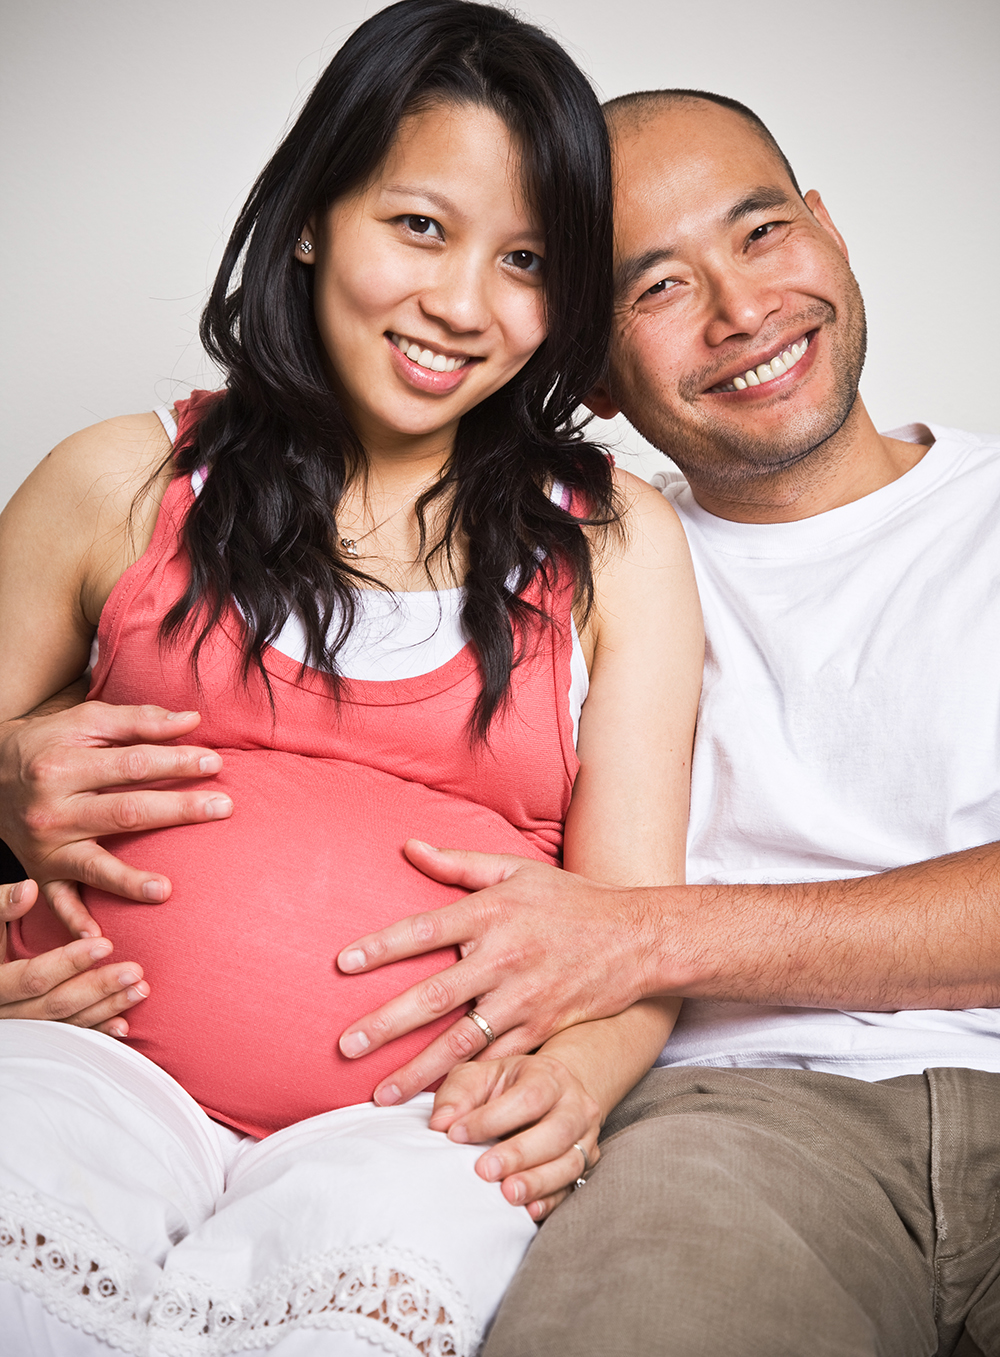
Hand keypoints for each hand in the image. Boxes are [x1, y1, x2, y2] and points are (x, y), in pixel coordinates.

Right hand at [0, 700, 231, 936]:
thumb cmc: (49, 744)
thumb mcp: (86, 721)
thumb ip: (139, 720)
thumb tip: (192, 721)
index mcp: (65, 766)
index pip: (133, 764)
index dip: (176, 762)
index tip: (215, 762)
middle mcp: (53, 809)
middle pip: (125, 812)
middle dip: (178, 810)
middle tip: (223, 808)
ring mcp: (46, 846)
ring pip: (93, 866)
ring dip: (129, 881)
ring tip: (166, 891)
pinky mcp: (40, 873)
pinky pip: (58, 902)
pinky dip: (75, 922)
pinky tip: (100, 938)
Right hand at [0, 878, 148, 1033]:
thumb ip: (3, 905)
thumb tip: (29, 889)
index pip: (35, 977)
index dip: (70, 962)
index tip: (106, 944)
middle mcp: (7, 1011)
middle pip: (56, 1003)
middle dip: (98, 987)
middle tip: (135, 970)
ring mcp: (23, 1025)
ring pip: (67, 1023)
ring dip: (106, 1008)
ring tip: (140, 989)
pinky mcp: (38, 1031)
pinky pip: (69, 1036)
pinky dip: (97, 1031)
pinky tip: (124, 1024)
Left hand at [339, 840, 663, 1101]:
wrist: (636, 937)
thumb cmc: (569, 899)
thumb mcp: (516, 870)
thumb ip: (459, 862)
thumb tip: (408, 846)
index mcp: (493, 912)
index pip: (426, 929)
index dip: (383, 946)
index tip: (343, 963)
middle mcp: (504, 957)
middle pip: (434, 994)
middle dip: (386, 1024)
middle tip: (344, 1045)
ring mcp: (523, 997)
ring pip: (461, 1040)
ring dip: (418, 1070)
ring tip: (380, 1096)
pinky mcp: (542, 1027)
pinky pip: (497, 1060)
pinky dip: (468, 1083)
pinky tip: (439, 1104)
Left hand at [428, 1052, 600, 1220]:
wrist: (550, 1094)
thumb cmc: (506, 1087)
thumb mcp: (479, 1077)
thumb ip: (458, 1095)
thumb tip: (441, 1124)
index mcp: (548, 1075)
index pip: (528, 1097)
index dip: (492, 1119)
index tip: (457, 1135)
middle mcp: (575, 1104)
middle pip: (556, 1131)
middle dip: (519, 1154)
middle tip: (484, 1171)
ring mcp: (585, 1136)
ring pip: (570, 1162)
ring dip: (537, 1181)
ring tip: (507, 1194)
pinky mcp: (585, 1165)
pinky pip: (572, 1186)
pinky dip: (551, 1200)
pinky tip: (529, 1209)